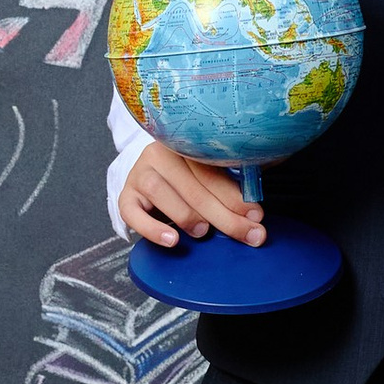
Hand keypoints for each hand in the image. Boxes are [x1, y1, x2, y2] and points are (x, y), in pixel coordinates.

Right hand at [121, 141, 264, 251]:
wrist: (150, 177)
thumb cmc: (187, 178)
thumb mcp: (207, 175)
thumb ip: (227, 187)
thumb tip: (254, 214)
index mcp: (185, 144)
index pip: (212, 170)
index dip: (236, 195)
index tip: (256, 215)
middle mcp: (159, 154)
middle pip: (193, 186)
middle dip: (224, 215)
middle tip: (247, 234)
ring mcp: (139, 174)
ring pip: (160, 192)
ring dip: (187, 215)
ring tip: (204, 231)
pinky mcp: (126, 196)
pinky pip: (132, 213)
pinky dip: (152, 229)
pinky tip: (171, 239)